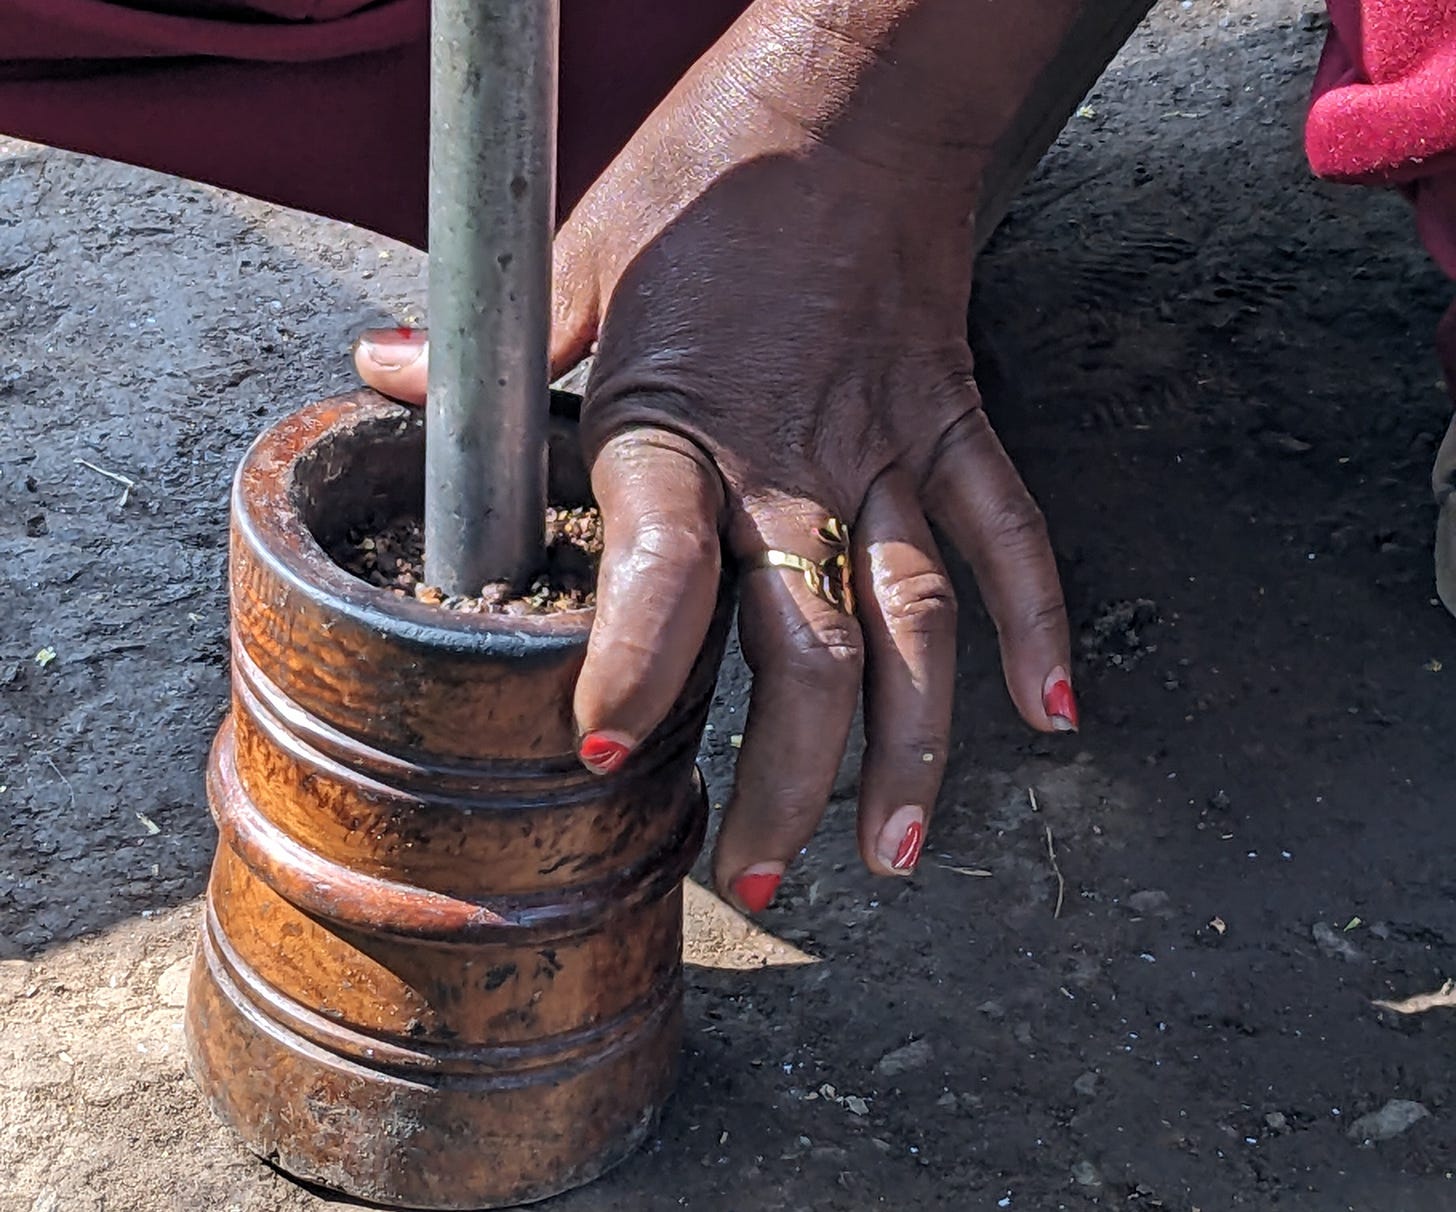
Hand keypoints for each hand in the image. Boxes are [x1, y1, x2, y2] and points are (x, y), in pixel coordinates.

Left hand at [356, 3, 1074, 913]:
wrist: (852, 102)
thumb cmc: (716, 175)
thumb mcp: (586, 254)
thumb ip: (504, 346)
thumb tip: (387, 375)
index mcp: (684, 421)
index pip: (662, 565)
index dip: (634, 663)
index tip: (610, 748)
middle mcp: (796, 457)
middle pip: (806, 645)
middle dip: (784, 776)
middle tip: (756, 877)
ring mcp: (890, 449)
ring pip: (916, 623)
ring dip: (912, 747)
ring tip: (896, 851)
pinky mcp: (954, 426)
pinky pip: (1010, 536)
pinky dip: (1038, 623)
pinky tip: (1050, 717)